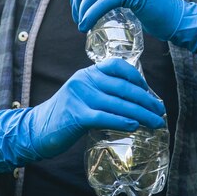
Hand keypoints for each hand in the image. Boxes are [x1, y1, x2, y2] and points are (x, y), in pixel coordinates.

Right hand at [0, 58, 165, 174]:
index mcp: (87, 73)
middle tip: (160, 111)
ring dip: (141, 114)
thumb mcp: (84, 96)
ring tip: (155, 122)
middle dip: (146, 100)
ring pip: (118, 103)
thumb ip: (104, 93)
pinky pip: (105, 117)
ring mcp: (79, 97)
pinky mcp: (76, 115)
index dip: (137, 77)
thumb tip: (136, 101)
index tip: (150, 92)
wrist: (36, 129)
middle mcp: (84, 80)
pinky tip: (134, 126)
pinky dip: (122, 121)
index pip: (117, 66)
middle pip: (123, 87)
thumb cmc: (66, 115)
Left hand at [70, 0, 183, 39]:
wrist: (174, 17)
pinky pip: (103, 2)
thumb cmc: (150, 11)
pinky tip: (87, 25)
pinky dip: (91, 15)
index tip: (76, 7)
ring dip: (83, 11)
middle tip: (78, 20)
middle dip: (77, 2)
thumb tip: (83, 0)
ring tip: (82, 25)